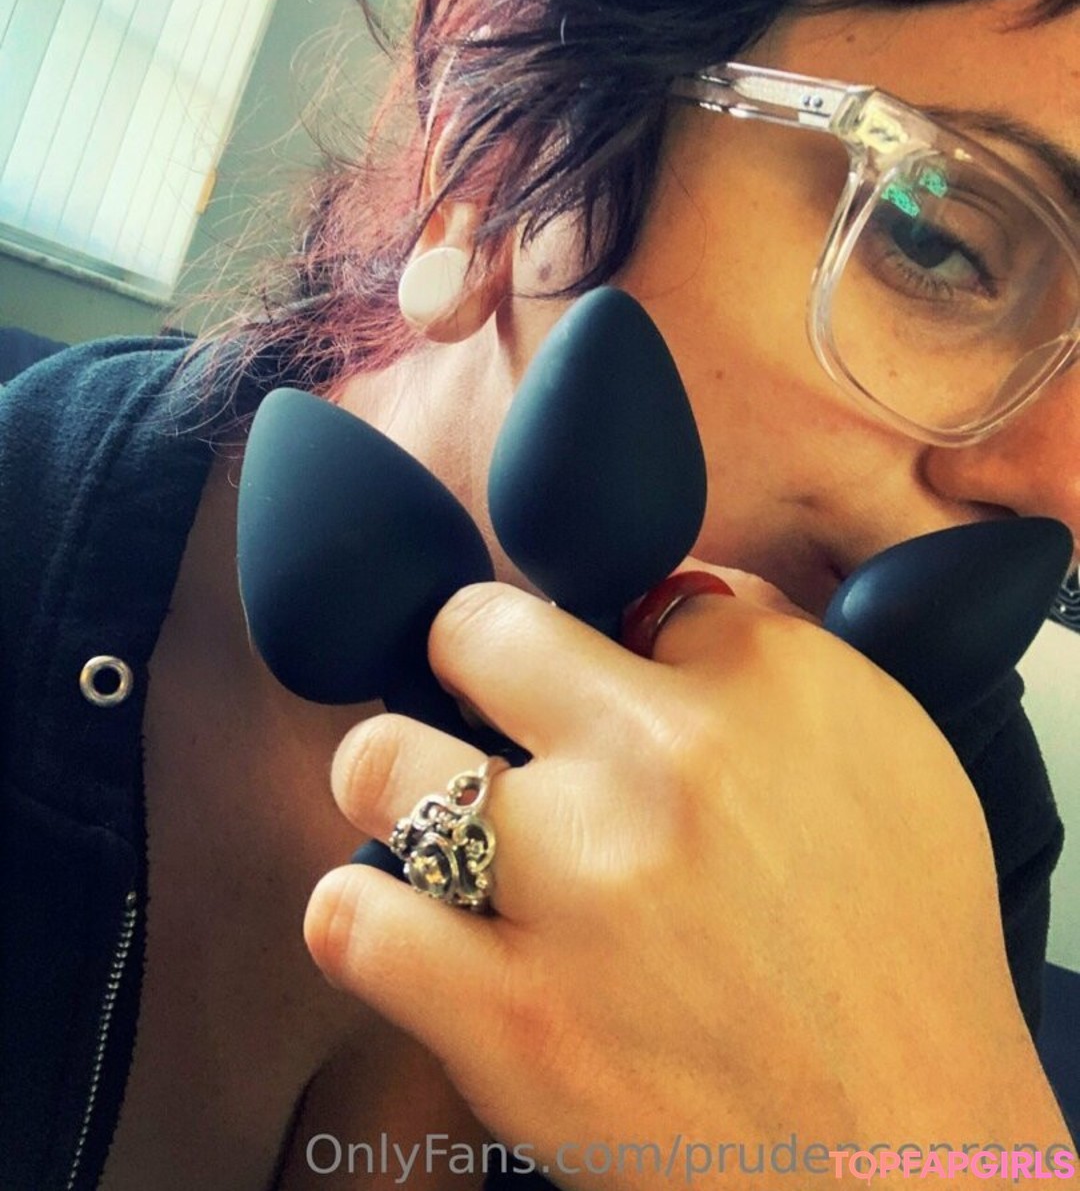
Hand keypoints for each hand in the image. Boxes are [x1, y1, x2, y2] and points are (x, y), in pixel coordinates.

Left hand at [304, 570, 1068, 1186]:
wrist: (914, 1155)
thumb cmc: (906, 953)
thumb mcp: (896, 756)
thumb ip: (779, 653)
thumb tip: (667, 604)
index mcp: (762, 692)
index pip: (631, 590)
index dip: (618, 641)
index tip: (617, 687)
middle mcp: (658, 770)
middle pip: (472, 630)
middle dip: (473, 658)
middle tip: (489, 711)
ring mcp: (572, 893)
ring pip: (380, 762)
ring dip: (397, 781)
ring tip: (440, 818)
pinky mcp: (511, 1021)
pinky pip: (353, 918)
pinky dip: (366, 914)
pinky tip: (415, 923)